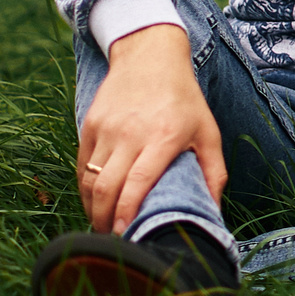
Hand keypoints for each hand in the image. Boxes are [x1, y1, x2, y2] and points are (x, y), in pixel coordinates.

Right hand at [77, 23, 224, 232]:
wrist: (149, 57)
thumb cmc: (184, 99)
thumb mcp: (208, 131)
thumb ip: (213, 172)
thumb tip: (213, 210)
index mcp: (163, 137)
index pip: (138, 182)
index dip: (127, 212)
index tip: (125, 235)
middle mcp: (130, 133)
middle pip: (106, 187)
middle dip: (105, 220)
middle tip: (113, 239)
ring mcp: (106, 129)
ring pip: (89, 179)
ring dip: (92, 208)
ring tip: (104, 225)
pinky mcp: (89, 125)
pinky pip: (81, 165)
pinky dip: (85, 189)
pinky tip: (95, 202)